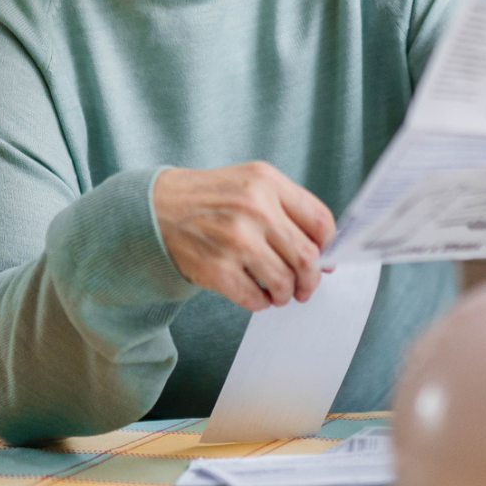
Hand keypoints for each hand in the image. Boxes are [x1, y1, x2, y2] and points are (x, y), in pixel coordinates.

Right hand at [152, 162, 335, 311]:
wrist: (157, 208)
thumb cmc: (212, 199)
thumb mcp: (252, 184)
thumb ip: (290, 211)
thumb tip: (325, 257)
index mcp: (267, 182)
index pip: (320, 221)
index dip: (328, 247)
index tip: (322, 260)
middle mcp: (254, 208)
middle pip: (307, 257)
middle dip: (310, 280)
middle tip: (304, 288)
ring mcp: (235, 239)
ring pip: (284, 282)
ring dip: (286, 294)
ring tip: (278, 292)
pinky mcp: (217, 269)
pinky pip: (256, 299)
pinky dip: (261, 303)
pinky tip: (255, 294)